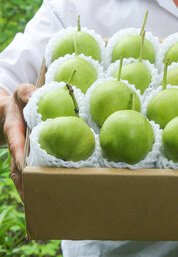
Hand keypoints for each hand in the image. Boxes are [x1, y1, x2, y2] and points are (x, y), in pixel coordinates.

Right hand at [3, 84, 36, 201]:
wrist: (12, 109)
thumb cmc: (20, 100)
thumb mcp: (22, 92)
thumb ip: (27, 92)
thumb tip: (37, 95)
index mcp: (14, 130)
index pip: (17, 145)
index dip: (21, 158)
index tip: (26, 171)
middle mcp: (17, 144)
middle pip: (18, 166)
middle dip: (24, 182)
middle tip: (34, 198)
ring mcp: (22, 152)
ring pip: (22, 173)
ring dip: (29, 187)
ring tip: (40, 204)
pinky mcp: (28, 155)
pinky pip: (30, 170)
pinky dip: (34, 181)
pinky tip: (46, 192)